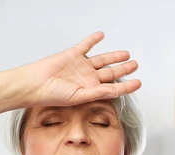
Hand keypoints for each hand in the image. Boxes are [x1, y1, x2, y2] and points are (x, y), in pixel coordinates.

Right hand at [19, 31, 140, 107]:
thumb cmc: (52, 95)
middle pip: (110, 73)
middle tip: (134, 65)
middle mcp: (87, 78)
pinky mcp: (72, 55)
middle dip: (124, 69)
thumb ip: (99, 93)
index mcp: (90, 91)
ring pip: (102, 59)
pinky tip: (101, 36)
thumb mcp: (79, 97)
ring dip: (114, 56)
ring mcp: (80, 66)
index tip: (138, 83)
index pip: (113, 88)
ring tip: (126, 54)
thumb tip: (115, 91)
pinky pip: (86, 45)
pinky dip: (93, 40)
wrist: (36, 84)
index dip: (127, 86)